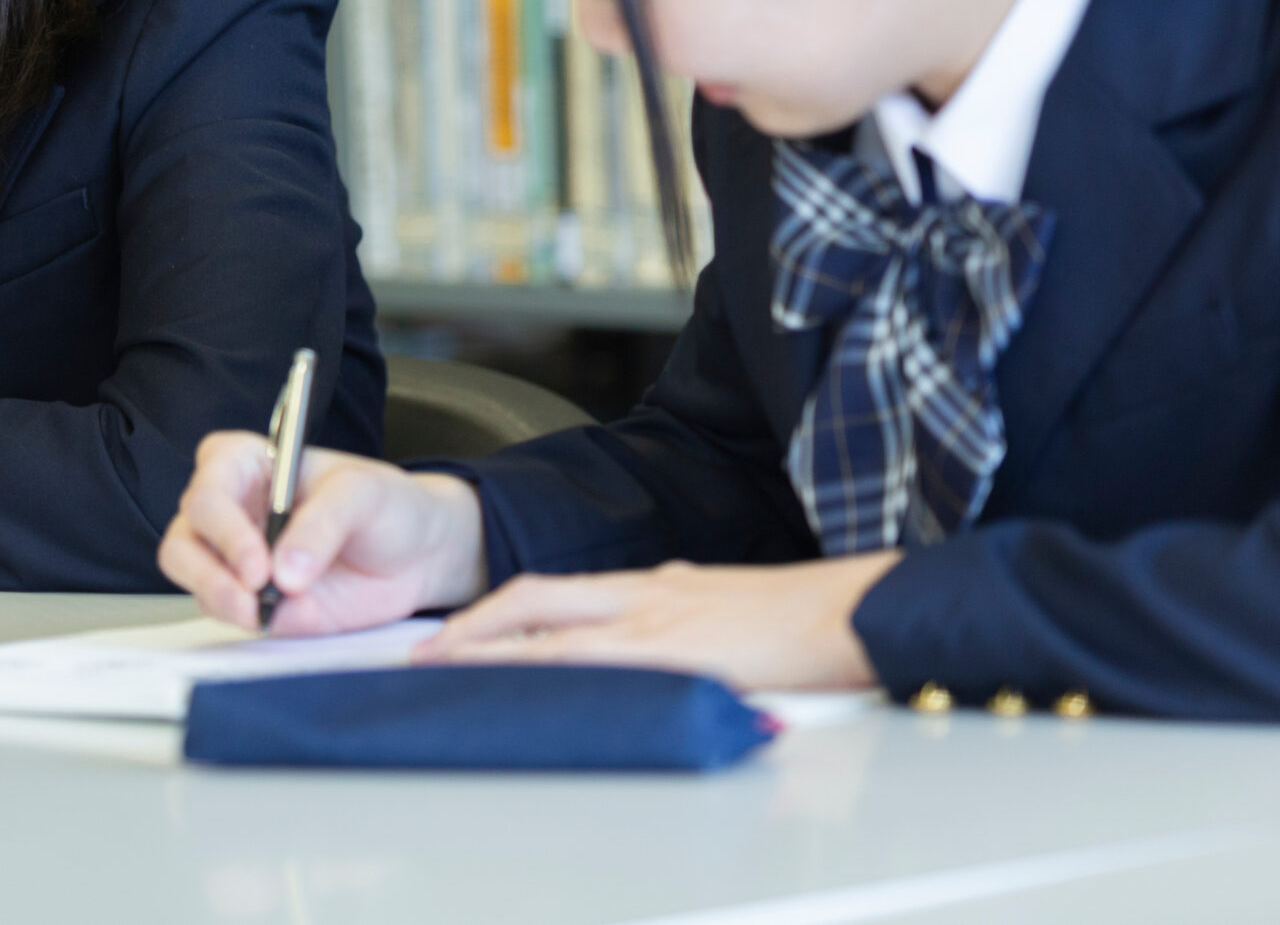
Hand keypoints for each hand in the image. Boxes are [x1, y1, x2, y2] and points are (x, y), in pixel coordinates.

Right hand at [158, 431, 489, 635]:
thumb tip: (284, 573)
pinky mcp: (252, 600)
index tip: (257, 559)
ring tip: (259, 613)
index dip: (222, 521)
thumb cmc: (386, 505)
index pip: (209, 481)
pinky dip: (244, 621)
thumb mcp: (363, 495)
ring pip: (192, 578)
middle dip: (209, 570)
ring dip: (218, 598)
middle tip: (252, 592)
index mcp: (249, 465)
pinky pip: (226, 613)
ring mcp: (236, 558)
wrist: (418, 556)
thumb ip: (322, 524)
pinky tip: (278, 620)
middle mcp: (232, 510)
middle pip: (186, 536)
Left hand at [413, 552, 901, 690]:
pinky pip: (601, 666)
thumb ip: (675, 613)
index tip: (456, 633)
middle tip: (426, 656)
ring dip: (496, 655)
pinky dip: (557, 678)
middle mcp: (644, 596)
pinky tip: (530, 695)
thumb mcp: (719, 604)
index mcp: (651, 584)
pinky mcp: (683, 656)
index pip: (552, 591)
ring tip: (450, 674)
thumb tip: (646, 634)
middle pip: (534, 600)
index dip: (497, 611)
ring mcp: (660, 623)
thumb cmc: (800, 615)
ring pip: (554, 635)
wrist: (853, 611)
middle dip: (474, 628)